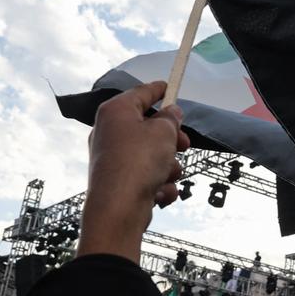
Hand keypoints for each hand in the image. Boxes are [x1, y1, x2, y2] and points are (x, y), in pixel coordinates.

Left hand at [78, 81, 189, 262]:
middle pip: (149, 127)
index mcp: (116, 112)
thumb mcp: (163, 132)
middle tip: (184, 144)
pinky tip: (159, 192)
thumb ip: (170, 119)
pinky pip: (147, 176)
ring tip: (168, 175)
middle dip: (171, 139)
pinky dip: (158, 184)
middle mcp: (110, 132)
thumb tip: (171, 113)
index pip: (141, 93)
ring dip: (168, 166)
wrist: (118, 208)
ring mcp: (114, 158)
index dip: (159, 90)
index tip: (171, 87)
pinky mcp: (120, 181)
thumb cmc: (139, 162)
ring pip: (153, 155)